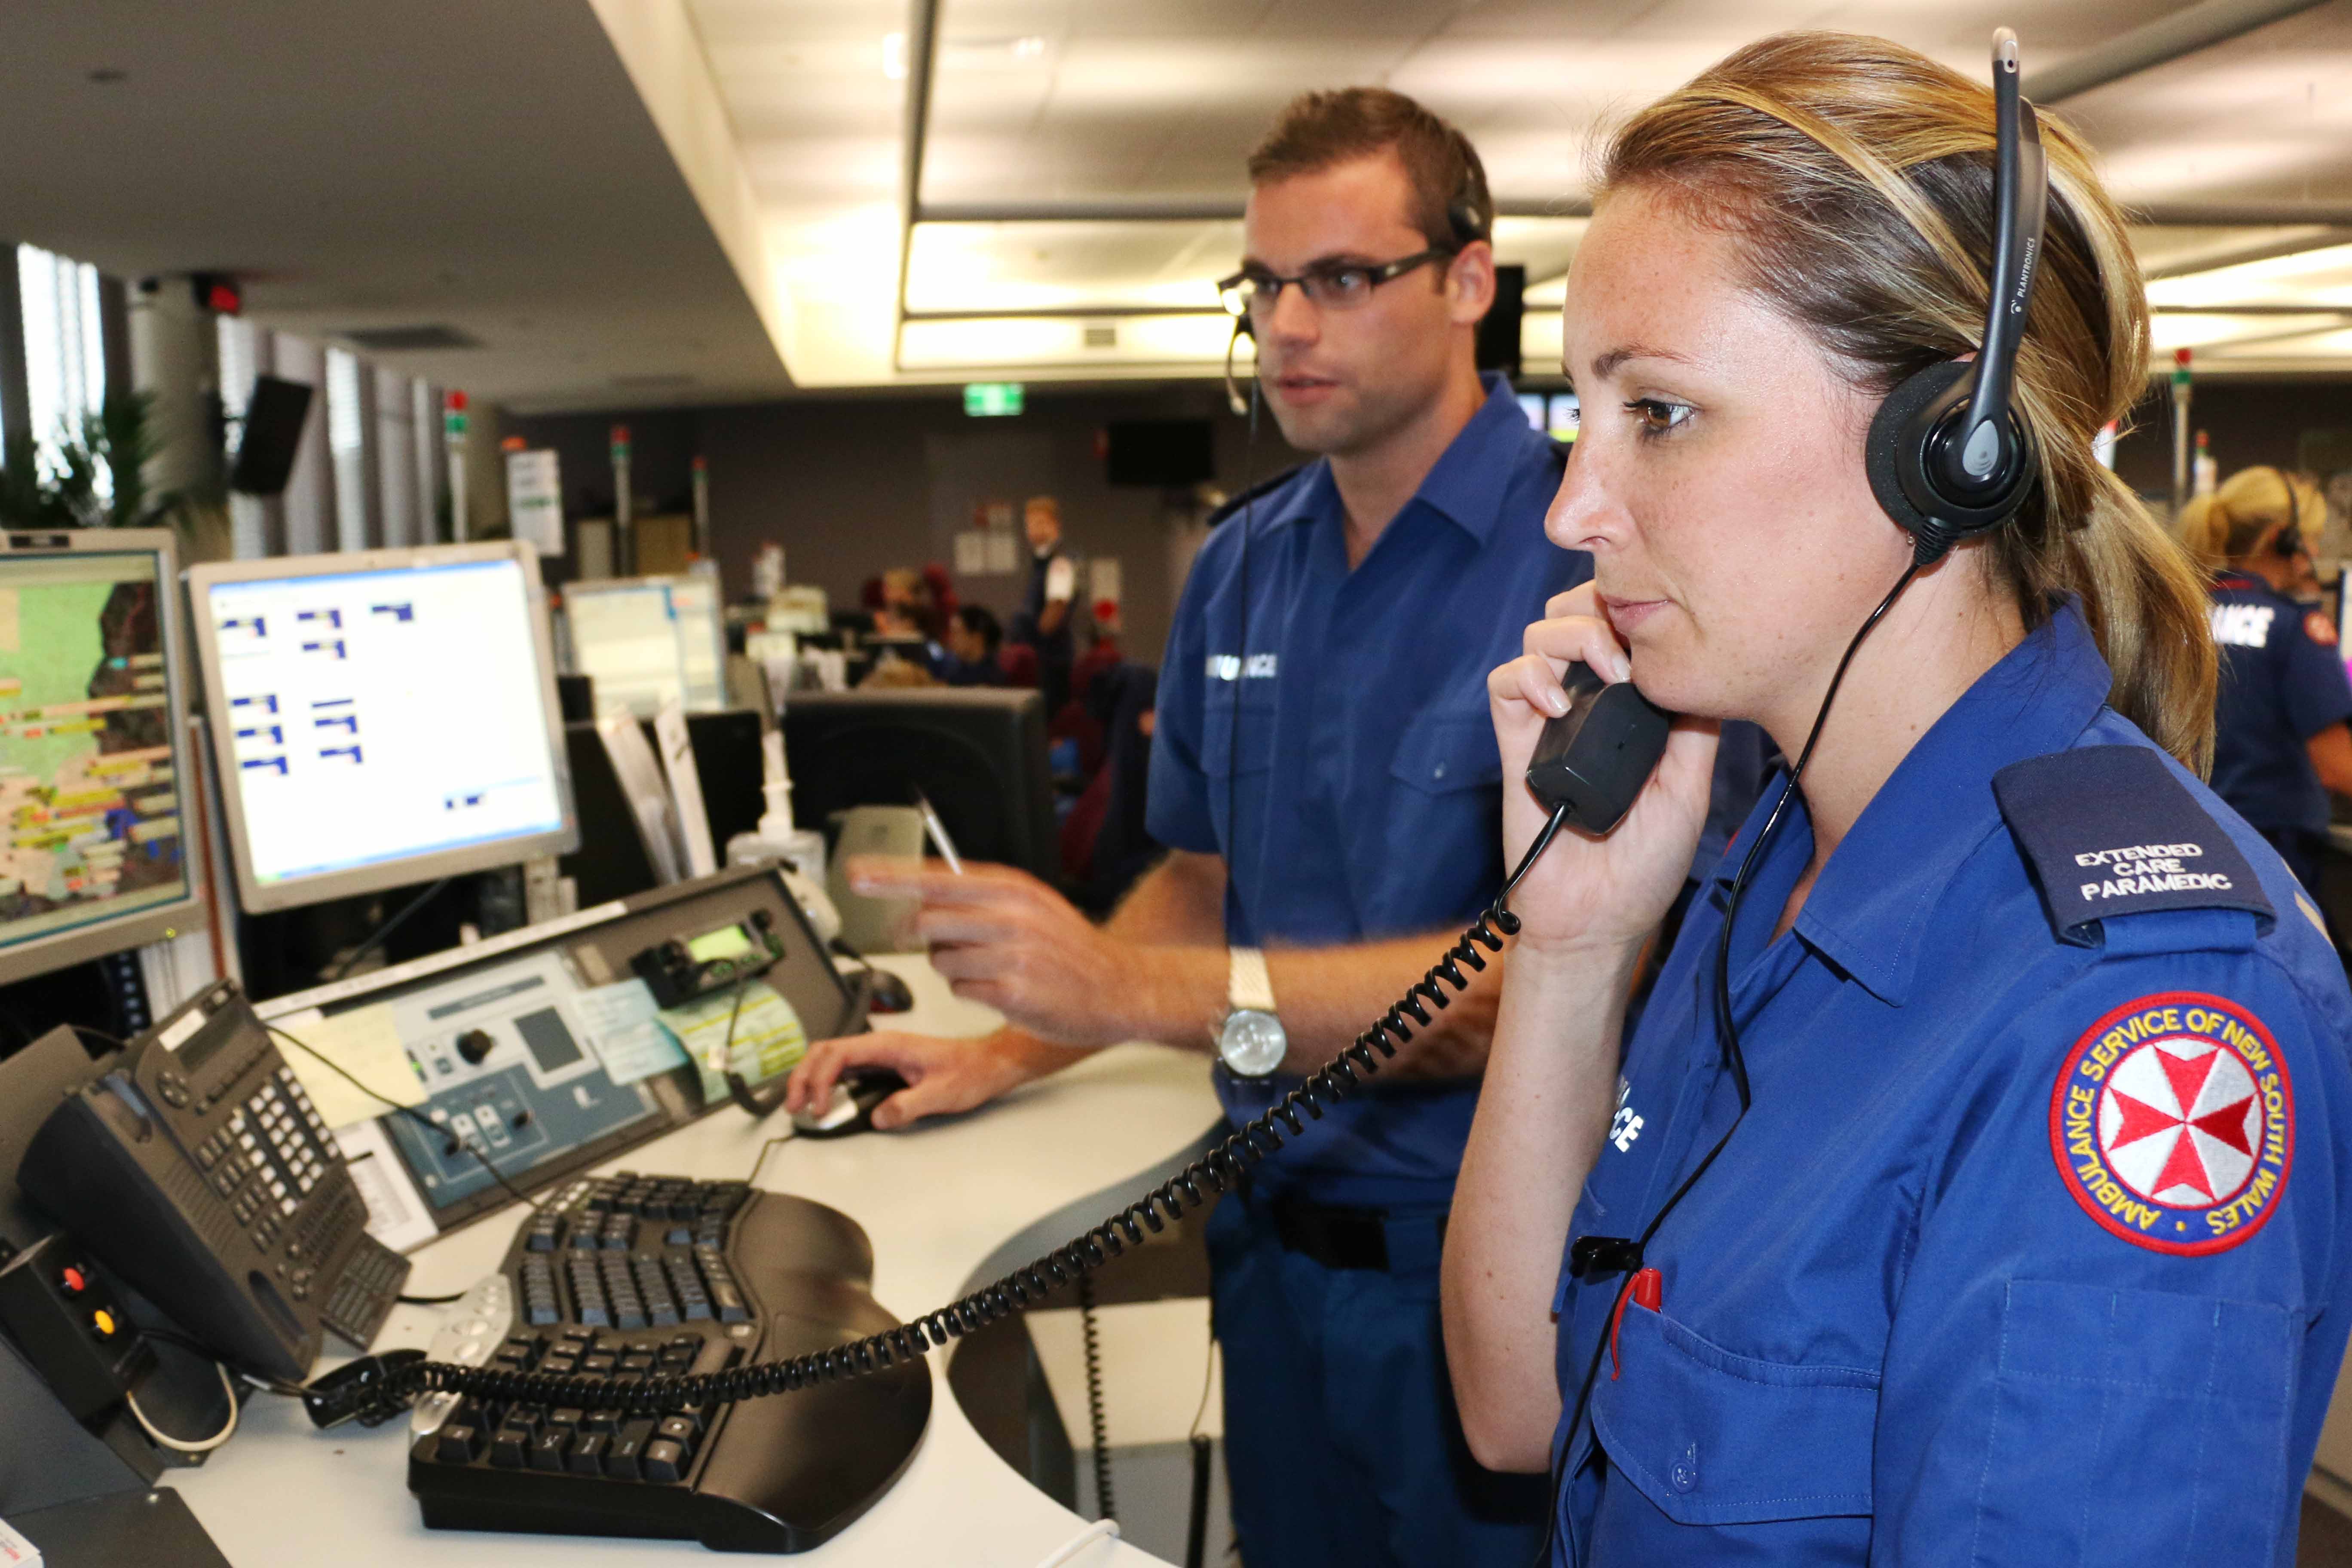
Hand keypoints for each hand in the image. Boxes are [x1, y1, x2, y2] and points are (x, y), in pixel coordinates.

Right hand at [783, 1027, 1082, 1130]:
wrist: (989, 1064)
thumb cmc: (970, 1071)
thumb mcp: (941, 1093)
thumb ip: (908, 1105)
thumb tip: (879, 1117)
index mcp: (890, 1045)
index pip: (838, 1053)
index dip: (820, 1080)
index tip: (819, 1107)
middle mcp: (881, 1045)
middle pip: (825, 1051)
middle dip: (804, 1077)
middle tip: (795, 1107)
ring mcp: (880, 1054)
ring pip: (832, 1057)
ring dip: (812, 1078)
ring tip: (803, 1105)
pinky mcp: (884, 1064)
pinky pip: (845, 1067)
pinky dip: (827, 1081)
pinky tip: (825, 1098)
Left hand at [846, 857, 1167, 1046]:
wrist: (1117, 987)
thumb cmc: (1069, 949)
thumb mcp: (1032, 906)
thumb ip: (981, 898)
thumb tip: (924, 896)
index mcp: (1011, 889)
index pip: (936, 878)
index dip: (891, 877)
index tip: (858, 875)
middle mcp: (1010, 916)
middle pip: (928, 921)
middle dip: (917, 937)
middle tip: (925, 943)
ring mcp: (1011, 954)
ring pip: (941, 961)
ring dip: (951, 969)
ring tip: (985, 970)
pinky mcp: (1011, 991)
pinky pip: (960, 991)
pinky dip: (970, 993)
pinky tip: (999, 990)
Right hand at [1488, 583, 1718, 954]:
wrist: (1597, 919)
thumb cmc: (1645, 865)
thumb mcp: (1690, 787)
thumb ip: (1693, 728)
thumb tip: (1704, 666)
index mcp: (1632, 708)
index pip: (1625, 628)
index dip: (1637, 608)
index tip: (1669, 625)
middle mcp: (1589, 703)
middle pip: (1577, 613)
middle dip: (1600, 605)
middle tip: (1630, 644)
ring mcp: (1548, 720)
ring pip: (1539, 636)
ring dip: (1571, 635)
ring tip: (1606, 669)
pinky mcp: (1514, 744)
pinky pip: (1505, 685)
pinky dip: (1528, 678)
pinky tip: (1557, 703)